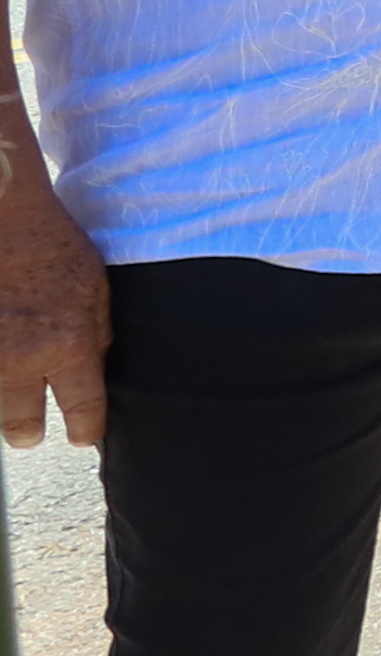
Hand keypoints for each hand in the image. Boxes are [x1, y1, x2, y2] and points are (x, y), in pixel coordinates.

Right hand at [0, 157, 106, 448]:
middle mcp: (21, 358)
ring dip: (0, 406)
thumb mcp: (96, 290)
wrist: (5, 219)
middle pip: (19, 424)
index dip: (84, 429)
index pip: (81, 408)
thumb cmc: (53, 247)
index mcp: (67, 345)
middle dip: (26, 431)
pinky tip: (4, 358)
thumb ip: (97, 336)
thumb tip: (95, 370)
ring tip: (9, 406)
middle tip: (29, 432)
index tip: (82, 436)